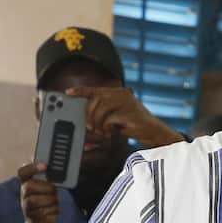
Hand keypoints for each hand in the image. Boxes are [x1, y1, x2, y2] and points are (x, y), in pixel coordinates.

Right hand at [18, 162, 58, 222]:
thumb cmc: (45, 203)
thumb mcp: (46, 189)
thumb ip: (48, 179)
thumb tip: (57, 169)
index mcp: (26, 184)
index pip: (23, 172)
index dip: (32, 167)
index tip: (44, 165)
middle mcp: (24, 195)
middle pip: (30, 186)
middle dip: (46, 187)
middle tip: (53, 191)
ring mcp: (26, 208)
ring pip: (38, 199)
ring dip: (52, 201)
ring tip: (53, 202)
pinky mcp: (33, 219)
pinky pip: (46, 211)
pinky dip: (54, 211)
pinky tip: (52, 211)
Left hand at [65, 86, 182, 147]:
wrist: (154, 133)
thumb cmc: (134, 126)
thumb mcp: (116, 118)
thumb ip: (103, 115)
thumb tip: (86, 122)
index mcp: (118, 93)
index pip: (96, 89)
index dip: (81, 91)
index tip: (68, 93)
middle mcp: (122, 94)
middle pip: (96, 99)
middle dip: (90, 114)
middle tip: (91, 127)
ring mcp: (127, 102)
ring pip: (101, 108)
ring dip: (98, 122)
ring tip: (102, 132)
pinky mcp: (130, 113)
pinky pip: (109, 119)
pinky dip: (107, 128)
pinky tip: (112, 133)